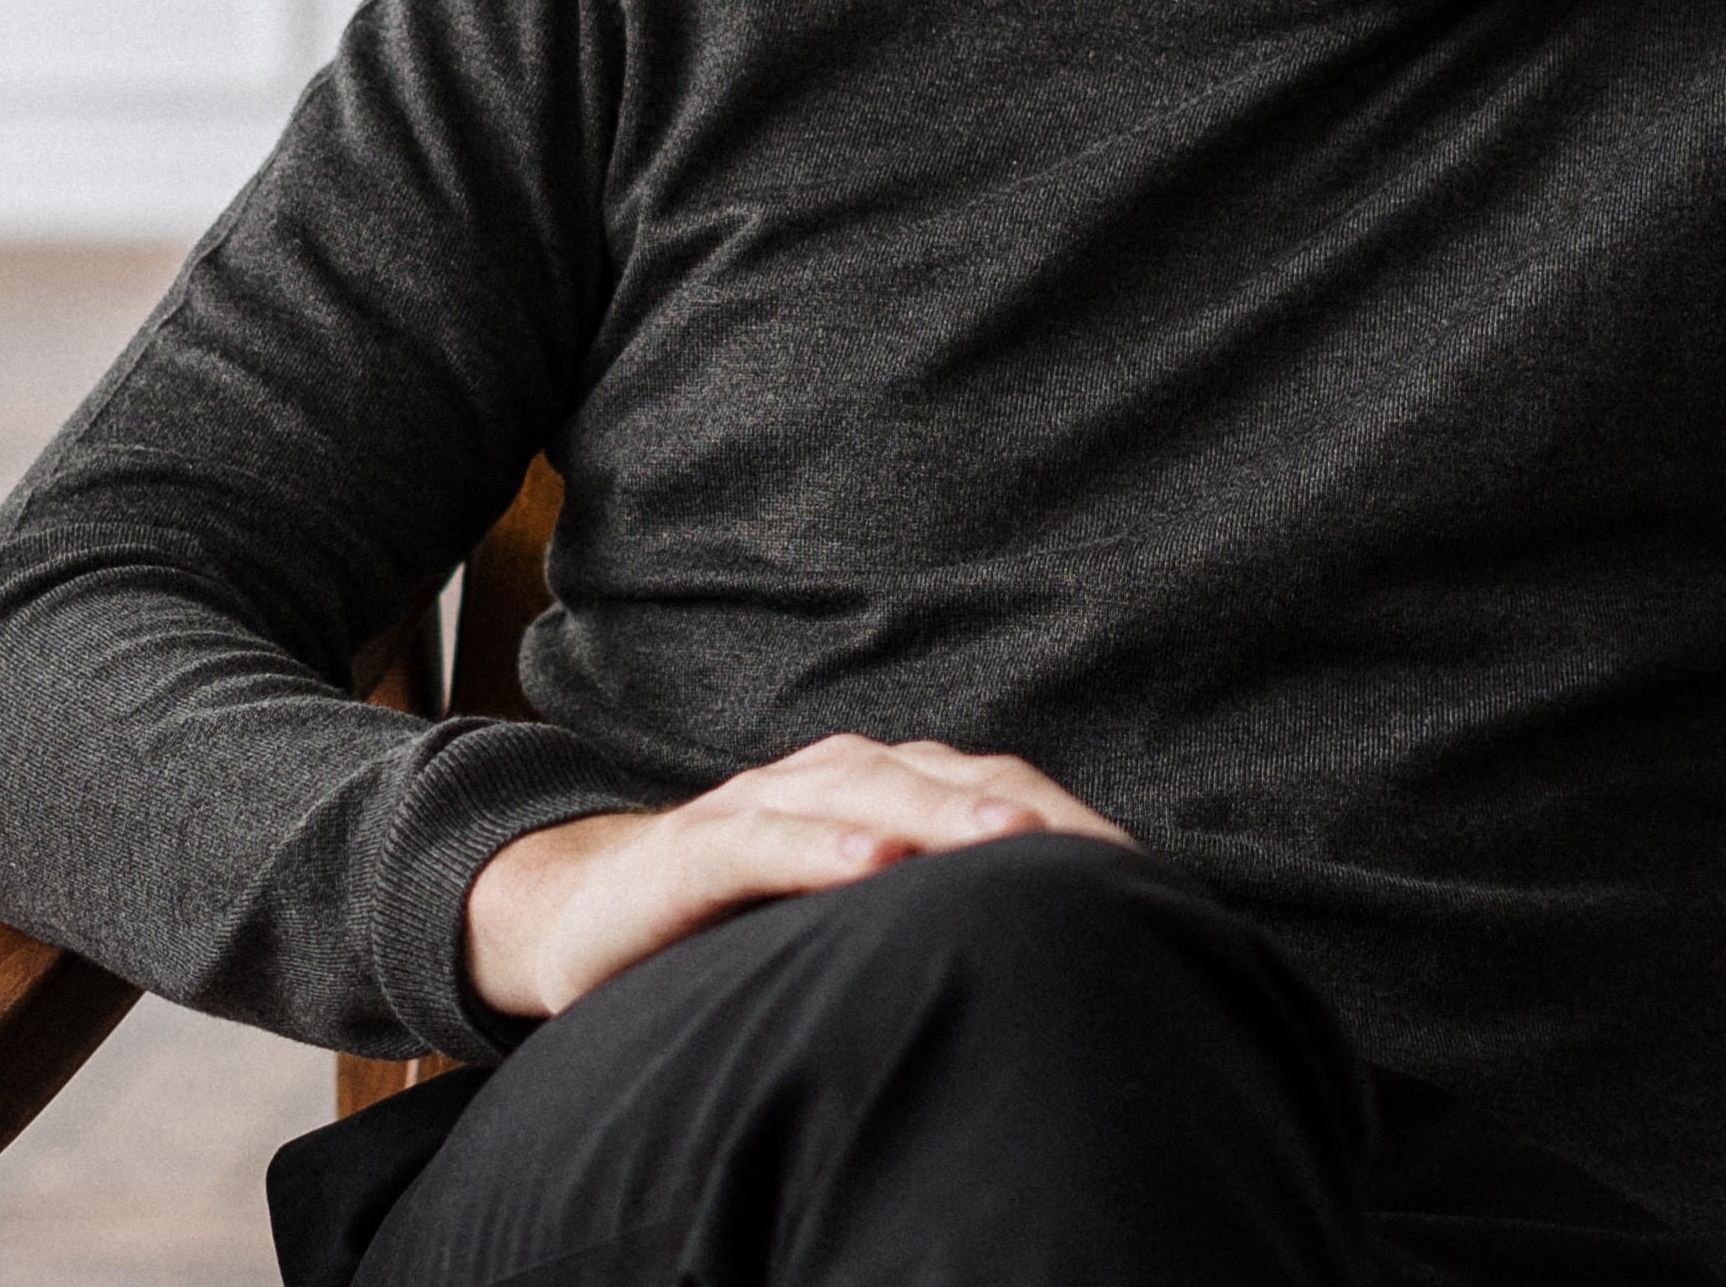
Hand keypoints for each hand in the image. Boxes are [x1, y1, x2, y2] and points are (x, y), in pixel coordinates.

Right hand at [462, 733, 1133, 1021]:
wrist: (584, 913)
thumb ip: (936, 912)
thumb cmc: (743, 921)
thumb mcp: (853, 916)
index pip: (999, 791)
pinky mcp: (696, 845)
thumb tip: (1057, 949)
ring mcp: (765, 803)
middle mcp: (838, 776)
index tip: (1140, 874)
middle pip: (953, 780)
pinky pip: (765, 837)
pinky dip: (821, 845)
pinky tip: (870, 863)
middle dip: (1030, 813)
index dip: (1068, 823)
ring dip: (943, 815)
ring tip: (1006, 842)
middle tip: (1104, 857)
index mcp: (889, 787)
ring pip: (871, 791)